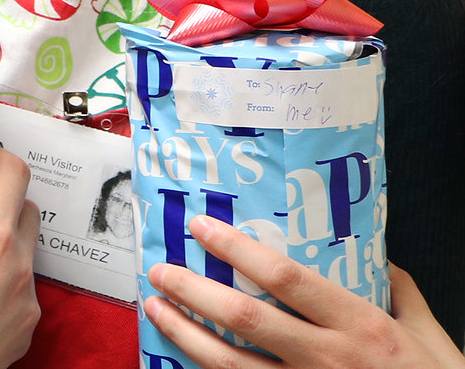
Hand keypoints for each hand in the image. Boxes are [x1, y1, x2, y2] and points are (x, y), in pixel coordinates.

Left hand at [147, 216, 464, 368]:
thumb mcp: (428, 334)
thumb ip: (398, 290)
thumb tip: (376, 257)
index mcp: (360, 325)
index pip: (285, 277)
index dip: (237, 249)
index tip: (200, 227)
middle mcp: (328, 357)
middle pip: (244, 318)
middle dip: (193, 290)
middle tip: (161, 270)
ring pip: (230, 364)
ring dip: (184, 334)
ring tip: (155, 309)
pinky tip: (182, 359)